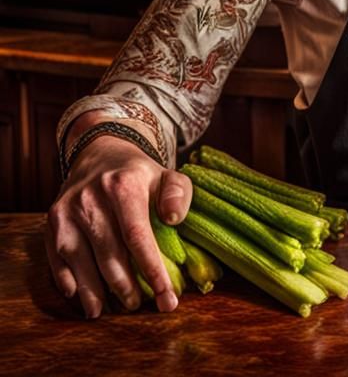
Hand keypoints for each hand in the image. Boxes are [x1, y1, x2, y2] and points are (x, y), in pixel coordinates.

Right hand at [44, 135, 192, 318]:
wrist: (101, 154)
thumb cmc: (139, 175)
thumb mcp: (166, 175)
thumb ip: (178, 193)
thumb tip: (174, 219)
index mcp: (123, 185)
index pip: (137, 236)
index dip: (152, 270)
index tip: (166, 296)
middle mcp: (91, 198)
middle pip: (109, 255)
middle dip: (126, 287)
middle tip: (138, 305)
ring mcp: (68, 211)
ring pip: (81, 262)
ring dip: (96, 292)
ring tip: (109, 309)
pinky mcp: (52, 221)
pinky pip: (58, 259)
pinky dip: (69, 282)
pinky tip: (82, 296)